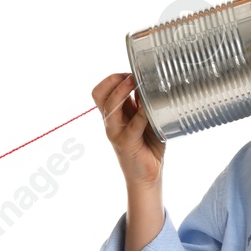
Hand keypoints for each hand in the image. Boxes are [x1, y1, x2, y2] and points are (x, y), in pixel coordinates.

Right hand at [91, 72, 164, 189]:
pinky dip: (143, 112)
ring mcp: (115, 132)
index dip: (113, 79)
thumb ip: (144, 104)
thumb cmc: (148, 147)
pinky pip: (133, 123)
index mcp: (113, 115)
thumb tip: (150, 84)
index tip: (132, 74)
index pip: (102, 91)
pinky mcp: (126, 143)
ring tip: (138, 84)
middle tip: (133, 77)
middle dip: (115, 80)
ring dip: (124, 91)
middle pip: (100, 94)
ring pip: (110, 105)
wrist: (147, 175)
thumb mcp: (146, 119)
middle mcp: (110, 122)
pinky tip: (151, 107)